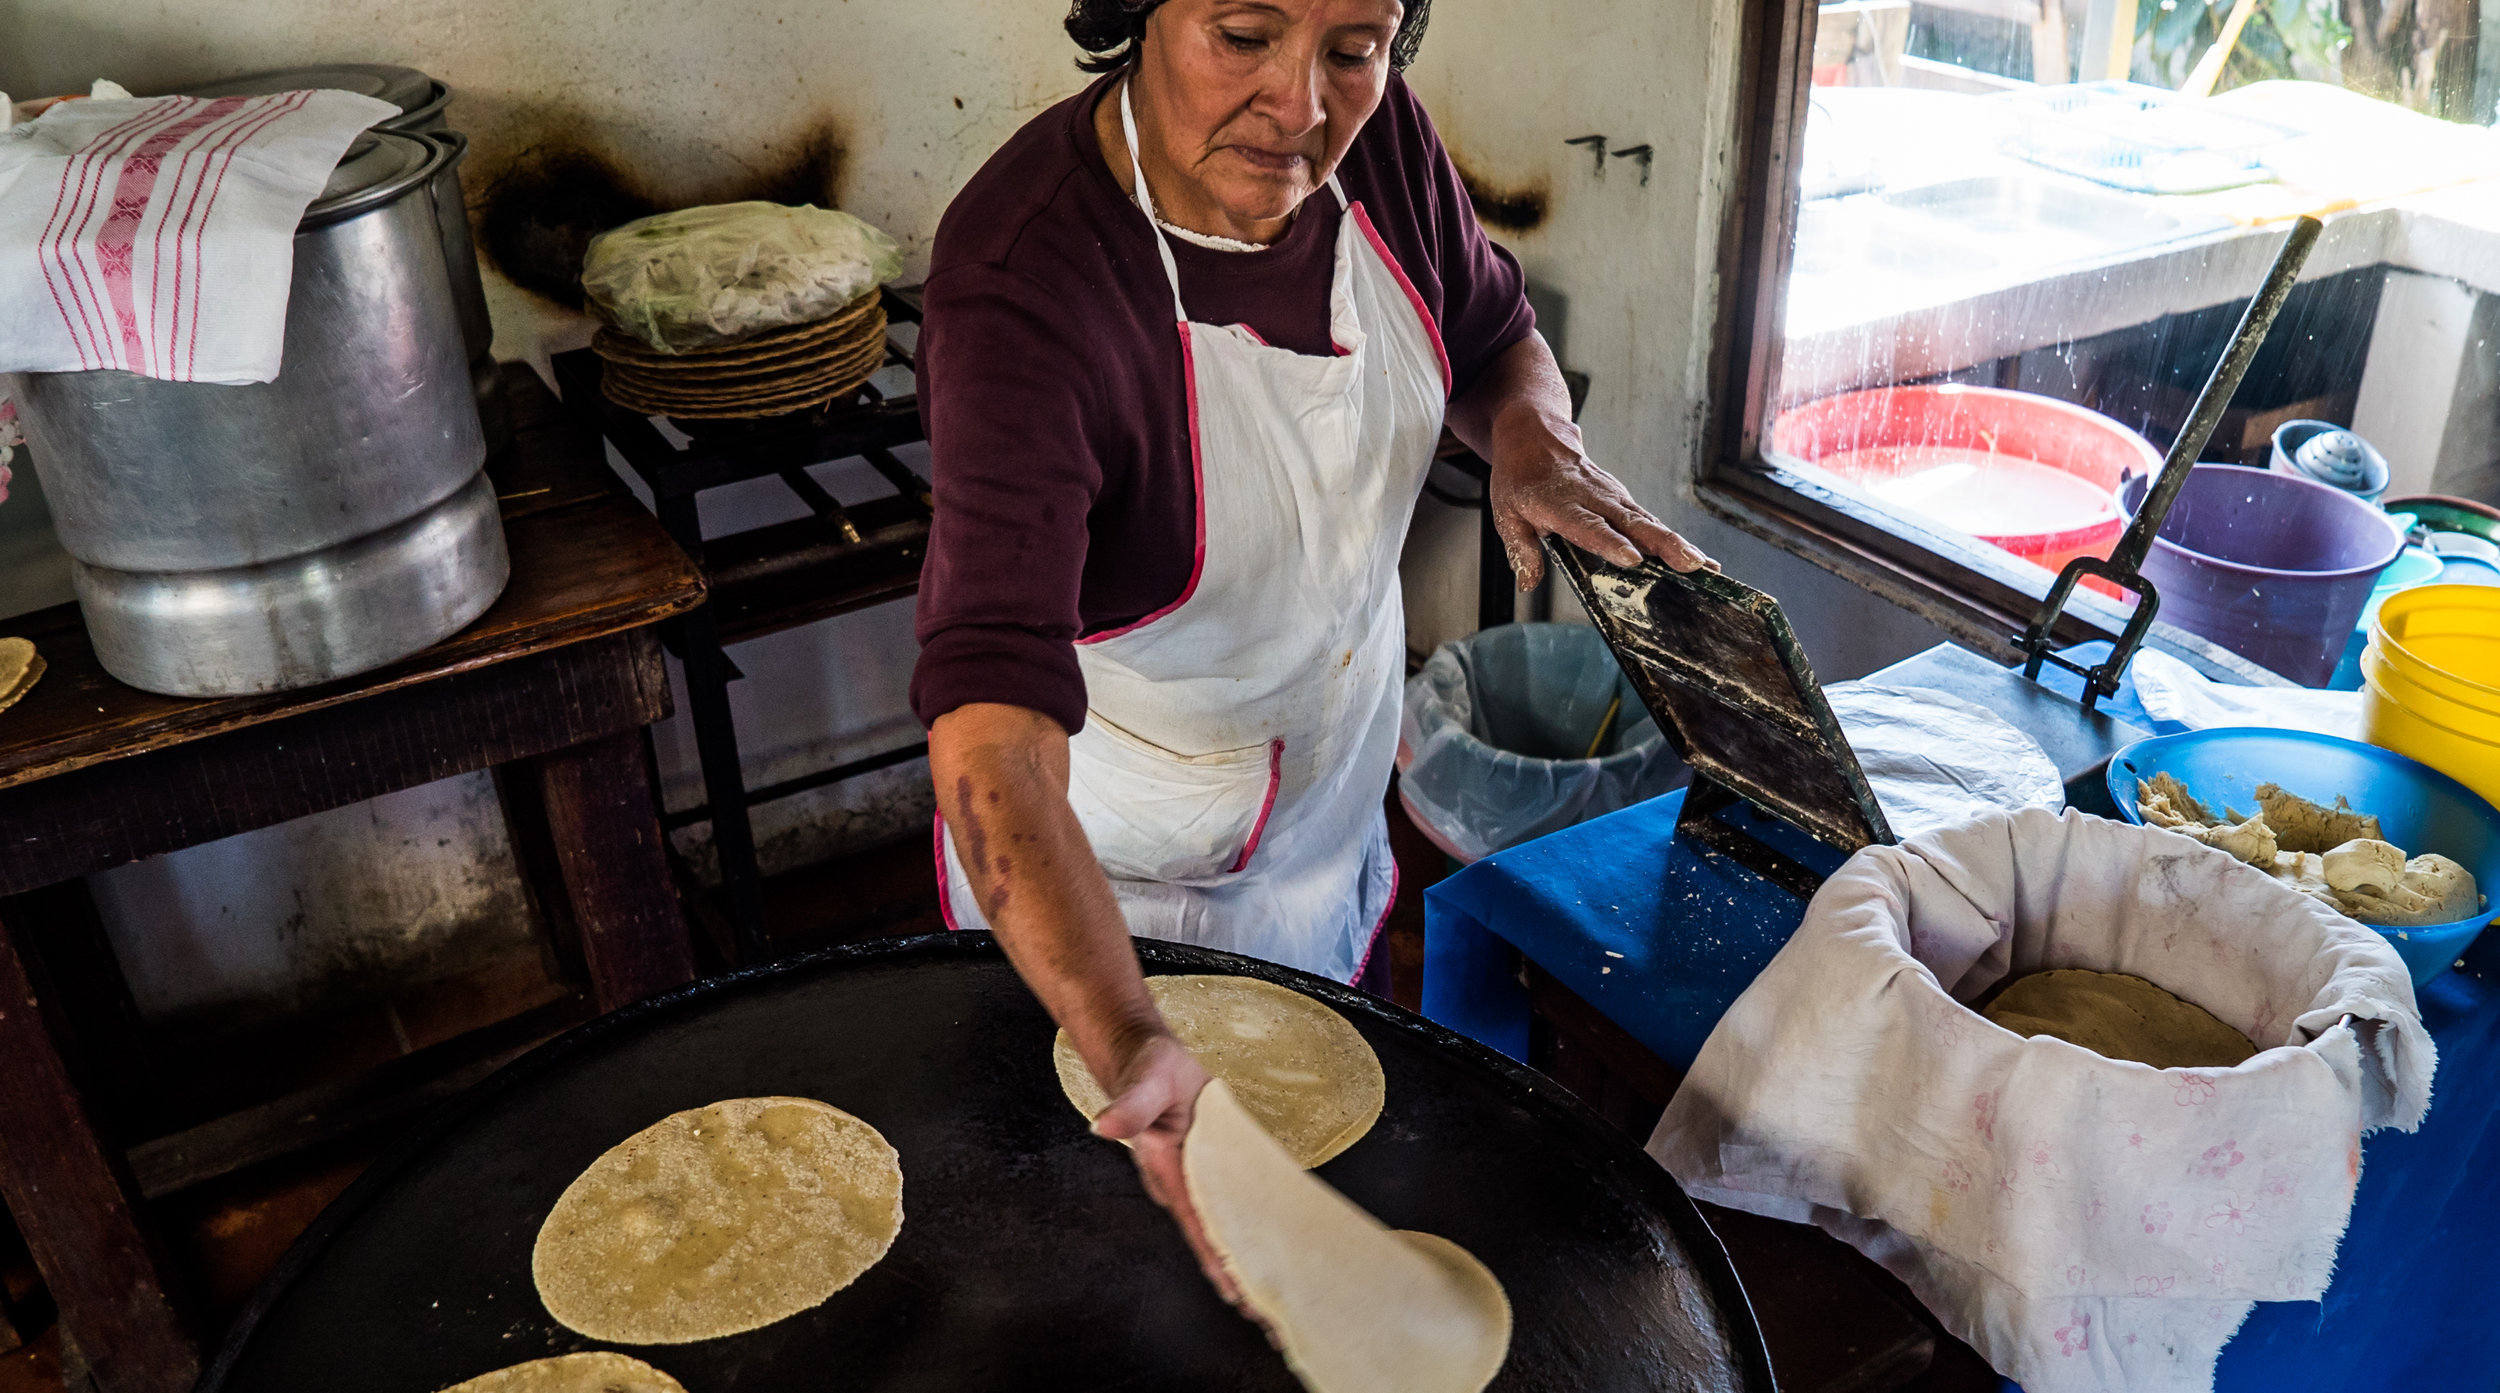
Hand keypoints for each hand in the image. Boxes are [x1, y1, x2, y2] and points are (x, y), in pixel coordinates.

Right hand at [1090, 1031, 1246, 1306]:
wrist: (1147, 1060)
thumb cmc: (1149, 1068)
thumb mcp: (1146, 1079)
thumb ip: (1131, 1104)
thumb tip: (1104, 1125)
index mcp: (1165, 1171)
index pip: (1195, 1222)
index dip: (1216, 1258)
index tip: (1237, 1293)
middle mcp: (1179, 1186)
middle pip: (1212, 1240)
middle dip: (1239, 1279)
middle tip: (1273, 1319)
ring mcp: (1194, 1183)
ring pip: (1222, 1233)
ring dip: (1247, 1266)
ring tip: (1278, 1306)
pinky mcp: (1210, 1174)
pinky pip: (1231, 1211)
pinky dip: (1249, 1237)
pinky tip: (1272, 1256)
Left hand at [1488, 435, 1714, 591]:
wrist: (1535, 436)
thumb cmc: (1520, 478)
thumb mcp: (1505, 514)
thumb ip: (1520, 549)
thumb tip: (1528, 583)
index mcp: (1561, 504)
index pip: (1589, 526)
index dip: (1611, 543)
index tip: (1633, 559)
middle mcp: (1594, 498)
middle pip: (1632, 523)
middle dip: (1663, 545)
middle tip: (1690, 564)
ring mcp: (1613, 497)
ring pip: (1649, 522)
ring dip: (1677, 543)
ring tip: (1704, 566)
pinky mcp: (1623, 500)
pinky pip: (1649, 521)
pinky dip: (1673, 539)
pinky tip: (1695, 558)